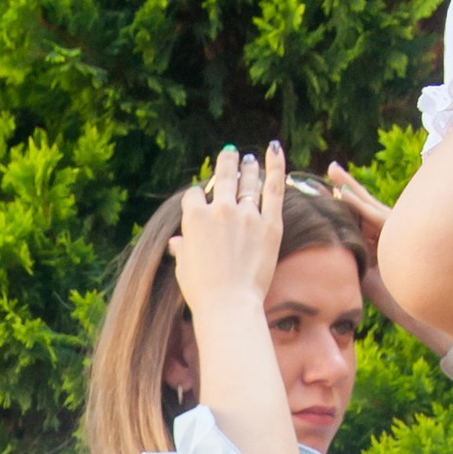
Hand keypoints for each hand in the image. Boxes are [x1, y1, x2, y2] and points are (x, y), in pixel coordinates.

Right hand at [169, 143, 285, 319]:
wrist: (228, 304)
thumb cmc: (202, 290)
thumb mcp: (184, 267)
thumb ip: (183, 248)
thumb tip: (177, 243)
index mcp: (194, 219)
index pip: (193, 196)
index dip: (196, 198)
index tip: (201, 201)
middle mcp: (219, 210)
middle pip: (222, 178)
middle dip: (225, 164)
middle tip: (229, 154)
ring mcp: (246, 215)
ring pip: (247, 181)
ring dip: (247, 167)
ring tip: (248, 160)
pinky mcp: (269, 224)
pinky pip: (274, 188)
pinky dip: (275, 165)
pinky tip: (274, 149)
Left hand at [323, 160, 432, 346]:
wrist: (415, 307)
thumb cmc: (392, 294)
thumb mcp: (363, 271)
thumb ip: (352, 255)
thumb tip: (331, 250)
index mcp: (378, 235)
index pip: (356, 213)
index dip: (338, 201)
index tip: (317, 189)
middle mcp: (388, 227)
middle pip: (362, 201)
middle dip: (343, 184)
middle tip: (330, 166)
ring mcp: (395, 226)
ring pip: (367, 204)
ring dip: (347, 186)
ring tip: (331, 171)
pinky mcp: (397, 231)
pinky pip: (373, 215)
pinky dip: (356, 204)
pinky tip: (341, 192)